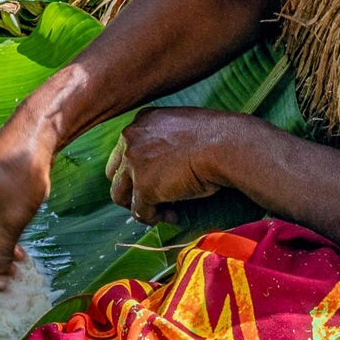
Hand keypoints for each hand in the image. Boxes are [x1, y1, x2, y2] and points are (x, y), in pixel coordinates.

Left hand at [105, 107, 230, 224]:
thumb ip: (165, 138)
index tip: (155, 180)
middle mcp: (131, 139)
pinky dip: (154, 218)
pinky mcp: (144, 188)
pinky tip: (173, 217)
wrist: (224, 144)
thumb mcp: (182, 126)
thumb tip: (166, 161)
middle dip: (130, 189)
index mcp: (141, 121)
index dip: (136, 170)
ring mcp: (134, 164)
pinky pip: (140, 212)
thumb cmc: (215, 136)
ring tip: (162, 211)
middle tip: (151, 199)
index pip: (124, 151)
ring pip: (120, 195)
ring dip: (139, 206)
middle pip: (115, 174)